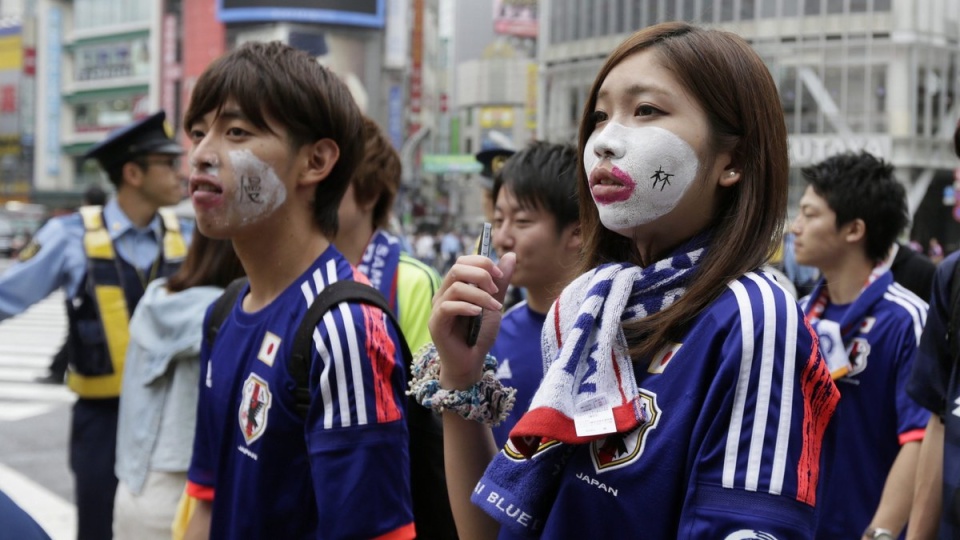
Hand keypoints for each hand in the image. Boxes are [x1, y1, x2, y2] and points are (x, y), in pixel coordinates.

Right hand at [428, 252, 515, 389]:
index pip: (463, 261)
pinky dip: (467, 307)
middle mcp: (443, 294)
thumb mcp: (494, 304)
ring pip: (456, 287)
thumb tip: (510, 255)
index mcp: (455, 286)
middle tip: (496, 290)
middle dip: (481, 274)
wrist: (471, 362)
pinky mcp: (435, 323)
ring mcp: (437, 308)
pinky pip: (448, 307)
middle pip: (458, 268)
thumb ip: (500, 282)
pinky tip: (479, 314)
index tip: (500, 274)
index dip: (482, 262)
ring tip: (494, 307)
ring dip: (480, 295)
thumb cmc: (480, 334)